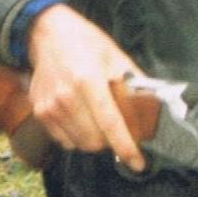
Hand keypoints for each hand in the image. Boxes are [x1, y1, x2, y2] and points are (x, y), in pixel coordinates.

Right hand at [27, 4, 146, 171]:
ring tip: (99, 122)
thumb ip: (136, 82)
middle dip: (111, 142)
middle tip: (119, 130)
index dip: (126, 147)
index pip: (110, 124)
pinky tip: (82, 119)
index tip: (138, 163)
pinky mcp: (40, 112)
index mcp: (88, 81)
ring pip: (80, 144)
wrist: (47, 33)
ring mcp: (50, 107)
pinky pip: (64, 140)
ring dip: (95, 141)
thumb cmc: (86, 43)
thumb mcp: (116, 56)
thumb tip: (158, 104)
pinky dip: (77, 137)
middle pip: (95, 141)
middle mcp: (66, 97)